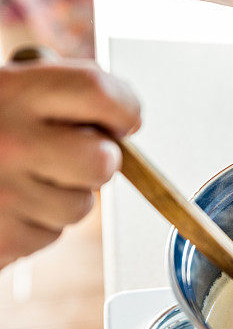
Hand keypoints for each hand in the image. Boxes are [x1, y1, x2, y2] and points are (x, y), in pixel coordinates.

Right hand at [0, 61, 140, 268]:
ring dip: (60, 195)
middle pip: (104, 162)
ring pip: (80, 205)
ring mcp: (6, 196)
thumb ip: (53, 93)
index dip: (124, 106)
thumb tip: (119, 113)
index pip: (100, 93)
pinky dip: (34, 222)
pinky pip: (49, 234)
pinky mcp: (4, 240)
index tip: (123, 117)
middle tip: (68, 153)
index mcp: (13, 93)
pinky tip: (1, 203)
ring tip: (14, 178)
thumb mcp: (1, 88)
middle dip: (97, 160)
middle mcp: (12, 144)